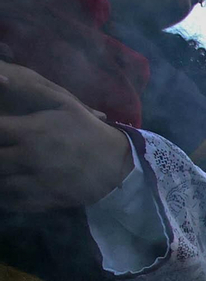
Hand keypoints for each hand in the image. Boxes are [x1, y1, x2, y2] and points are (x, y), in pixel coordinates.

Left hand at [0, 61, 135, 211]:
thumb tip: (0, 77)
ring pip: (0, 182)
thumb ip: (30, 90)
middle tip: (2, 151)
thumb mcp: (65, 104)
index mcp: (29, 132)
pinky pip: (12, 202)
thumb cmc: (89, 130)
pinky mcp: (44, 201)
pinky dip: (6, 198)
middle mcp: (28, 158)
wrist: (119, 164)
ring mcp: (36, 182)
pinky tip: (9, 188)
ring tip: (6, 168)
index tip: (0, 131)